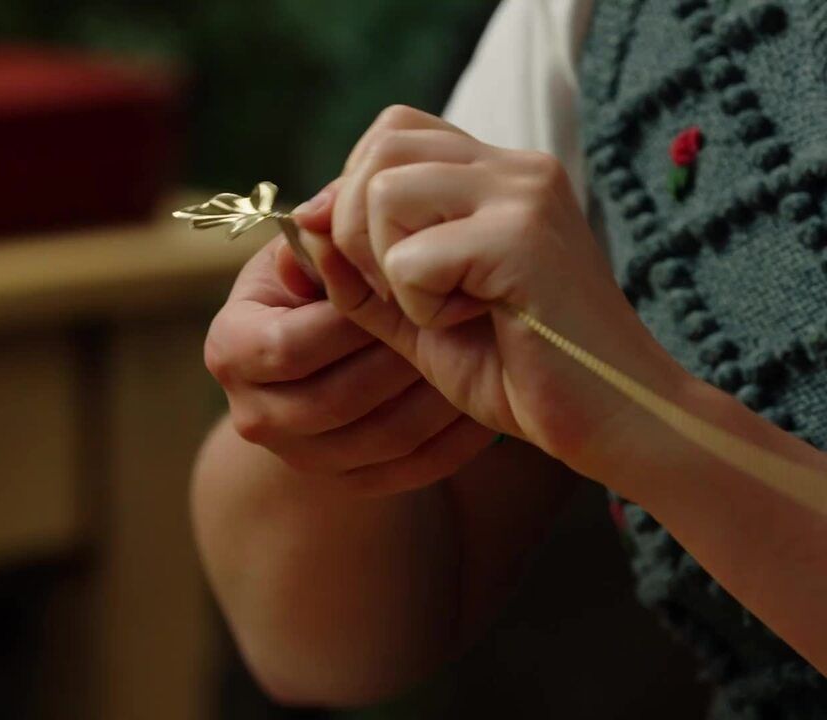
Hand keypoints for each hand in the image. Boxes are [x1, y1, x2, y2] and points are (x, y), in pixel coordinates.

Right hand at [203, 236, 494, 495]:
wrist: (320, 345)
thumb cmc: (317, 279)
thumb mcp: (308, 250)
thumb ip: (322, 238)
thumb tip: (326, 227)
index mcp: (230, 350)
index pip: (289, 347)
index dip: (351, 318)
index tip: (406, 283)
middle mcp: (253, 415)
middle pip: (336, 400)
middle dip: (399, 357)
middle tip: (455, 320)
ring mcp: (300, 458)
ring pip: (381, 438)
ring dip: (435, 397)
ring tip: (475, 354)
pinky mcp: (349, 482)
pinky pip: (411, 470)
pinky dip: (456, 439)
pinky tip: (487, 400)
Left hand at [294, 106, 689, 475]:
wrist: (610, 420)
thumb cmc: (520, 371)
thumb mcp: (415, 313)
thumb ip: (359, 267)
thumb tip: (303, 220)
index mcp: (499, 173)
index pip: (393, 131)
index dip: (355, 192)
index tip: (368, 262)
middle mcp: (516, 167)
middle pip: (381, 147)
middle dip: (357, 228)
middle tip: (400, 289)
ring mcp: (524, 194)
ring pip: (385, 191)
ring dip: (388, 266)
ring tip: (443, 306)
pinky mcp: (521, 238)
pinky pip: (411, 258)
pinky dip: (422, 306)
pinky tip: (475, 323)